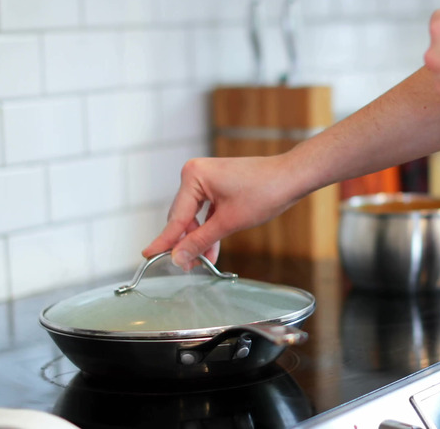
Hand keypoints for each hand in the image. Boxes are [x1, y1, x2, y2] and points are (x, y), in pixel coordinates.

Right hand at [142, 155, 294, 269]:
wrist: (291, 177)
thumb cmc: (264, 192)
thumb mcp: (228, 223)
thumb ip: (199, 241)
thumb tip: (177, 257)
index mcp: (193, 176)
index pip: (176, 217)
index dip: (164, 241)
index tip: (148, 256)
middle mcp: (195, 173)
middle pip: (182, 217)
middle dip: (185, 242)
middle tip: (185, 266)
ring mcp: (207, 178)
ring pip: (194, 217)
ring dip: (198, 238)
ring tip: (200, 262)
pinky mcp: (218, 185)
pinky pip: (206, 212)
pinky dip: (209, 230)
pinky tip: (211, 250)